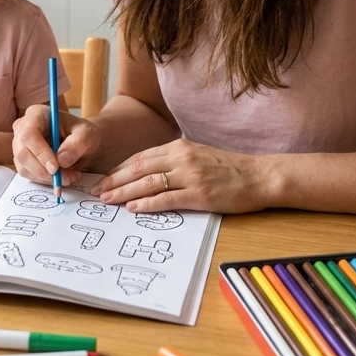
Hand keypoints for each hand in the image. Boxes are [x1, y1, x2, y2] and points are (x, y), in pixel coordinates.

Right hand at [12, 105, 100, 184]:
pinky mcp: (22, 160)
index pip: (29, 133)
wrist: (81, 142)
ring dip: (46, 178)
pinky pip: (27, 174)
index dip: (40, 152)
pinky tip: (61, 177)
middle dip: (43, 170)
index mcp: (36, 114)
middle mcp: (23, 128)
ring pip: (24, 167)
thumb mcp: (87, 134)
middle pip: (22, 153)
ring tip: (69, 177)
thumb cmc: (82, 133)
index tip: (55, 168)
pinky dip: (44, 180)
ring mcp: (20, 144)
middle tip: (65, 178)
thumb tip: (62, 160)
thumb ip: (77, 144)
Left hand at [90, 139, 268, 214]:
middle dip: (114, 180)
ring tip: (107, 200)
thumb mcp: (197, 156)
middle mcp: (181, 157)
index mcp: (178, 147)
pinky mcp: (199, 193)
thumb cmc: (229, 169)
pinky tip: (133, 208)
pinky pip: (167, 198)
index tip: (103, 179)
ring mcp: (190, 175)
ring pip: (148, 183)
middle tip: (96, 192)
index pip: (140, 158)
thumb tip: (149, 174)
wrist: (259, 176)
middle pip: (138, 168)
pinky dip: (147, 203)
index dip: (118, 169)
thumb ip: (174, 161)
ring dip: (124, 192)